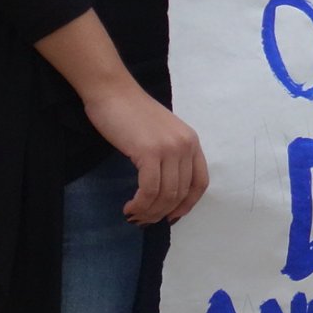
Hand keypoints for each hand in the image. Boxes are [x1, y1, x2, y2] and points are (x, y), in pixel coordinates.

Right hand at [79, 80, 209, 222]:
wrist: (112, 92)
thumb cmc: (131, 113)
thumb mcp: (161, 135)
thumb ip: (168, 156)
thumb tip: (164, 191)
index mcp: (192, 142)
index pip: (200, 182)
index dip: (188, 204)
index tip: (172, 216)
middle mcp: (186, 146)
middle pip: (181, 193)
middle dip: (162, 213)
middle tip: (143, 220)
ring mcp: (170, 149)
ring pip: (166, 195)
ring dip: (149, 212)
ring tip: (133, 216)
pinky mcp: (150, 152)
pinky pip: (150, 190)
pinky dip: (140, 204)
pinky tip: (129, 207)